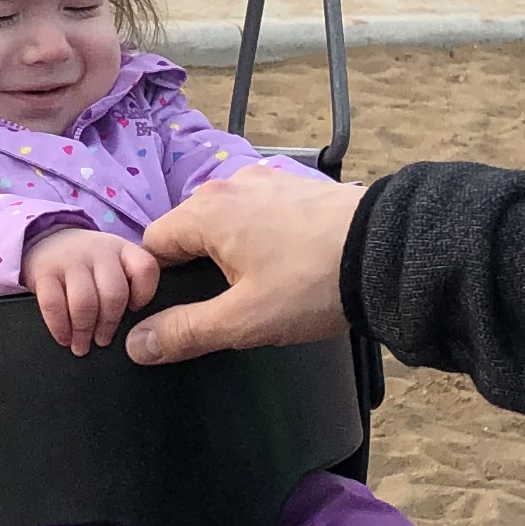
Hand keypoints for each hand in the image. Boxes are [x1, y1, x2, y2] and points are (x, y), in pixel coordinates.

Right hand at [26, 227, 160, 355]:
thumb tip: (139, 330)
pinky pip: (53, 304)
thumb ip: (129, 285)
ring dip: (84, 330)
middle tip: (103, 340)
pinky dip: (60, 327)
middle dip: (109, 324)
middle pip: (114, 294)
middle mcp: (98, 252)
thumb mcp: (113, 263)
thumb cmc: (88, 265)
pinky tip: (64, 338)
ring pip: (84, 302)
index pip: (145, 268)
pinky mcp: (44, 271)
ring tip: (82, 345)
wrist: (47, 242)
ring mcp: (70, 260)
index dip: (144, 294)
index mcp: (122, 250)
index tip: (134, 309)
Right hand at [127, 162, 363, 364]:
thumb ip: (185, 331)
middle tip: (223, 309)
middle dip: (195, 269)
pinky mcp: (297, 187)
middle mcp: (229, 185)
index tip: (178, 314)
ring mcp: (266, 181)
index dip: (156, 284)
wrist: (388, 253)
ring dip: (230, 253)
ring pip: (226, 222)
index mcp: (205, 212)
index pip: (151, 246)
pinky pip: (259, 214)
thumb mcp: (243, 320)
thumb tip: (135, 344)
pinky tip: (287, 266)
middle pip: (188, 231)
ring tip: (260, 290)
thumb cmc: (310, 285)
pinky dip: (261, 238)